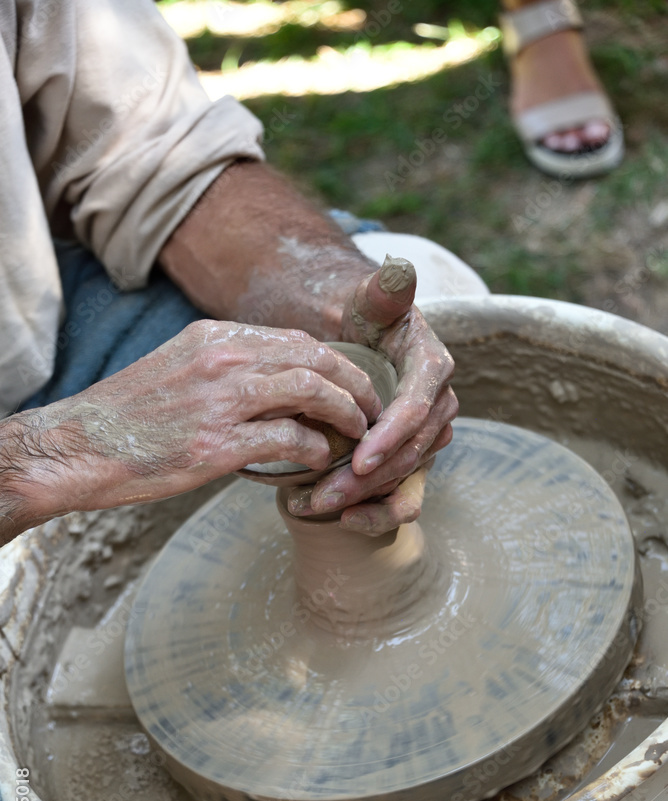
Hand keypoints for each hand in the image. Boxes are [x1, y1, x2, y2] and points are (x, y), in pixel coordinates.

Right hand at [0, 320, 380, 535]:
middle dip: (355, 384)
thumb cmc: (130, 416)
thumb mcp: (179, 370)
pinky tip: (321, 461)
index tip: (352, 385)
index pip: (297, 340)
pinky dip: (315, 450)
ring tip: (360, 434)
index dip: (335, 364)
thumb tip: (277, 387)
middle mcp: (222, 359)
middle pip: (315, 358)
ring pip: (311, 391)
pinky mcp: (217, 444)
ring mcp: (221, 400)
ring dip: (346, 413)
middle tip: (373, 409)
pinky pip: (289, 441)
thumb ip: (228, 370)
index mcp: (214, 337)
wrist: (79, 447)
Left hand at [287, 256, 457, 532]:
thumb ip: (385, 288)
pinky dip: (379, 513)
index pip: (417, 408)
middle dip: (369, 478)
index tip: (359, 461)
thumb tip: (398, 273)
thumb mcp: (369, 297)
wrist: (358, 341)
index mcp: (433, 367)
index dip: (390, 436)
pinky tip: (345, 521)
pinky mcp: (412, 458)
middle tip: (324, 495)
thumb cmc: (361, 317)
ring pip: (404, 476)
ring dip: (364, 497)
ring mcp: (427, 436)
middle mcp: (438, 405)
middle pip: (410, 451)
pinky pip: (406, 495)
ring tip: (316, 505)